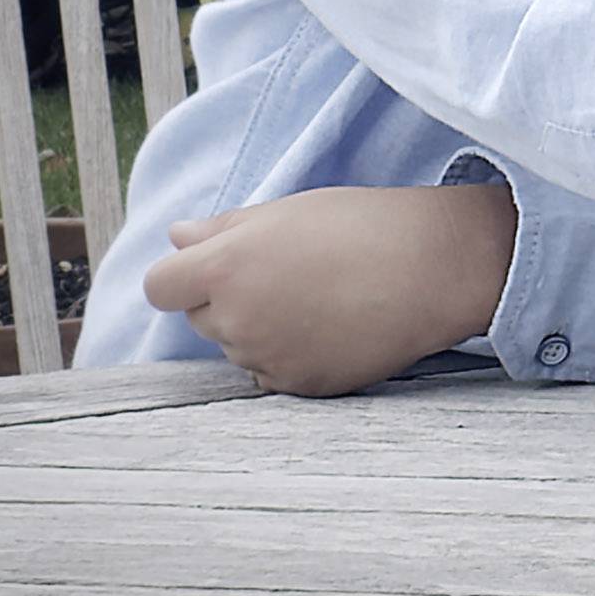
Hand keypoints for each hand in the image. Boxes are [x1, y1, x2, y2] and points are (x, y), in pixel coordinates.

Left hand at [139, 183, 516, 396]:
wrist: (434, 268)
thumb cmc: (362, 225)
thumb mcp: (287, 210)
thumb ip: (222, 228)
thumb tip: (177, 238)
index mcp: (225, 265)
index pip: (160, 286)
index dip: (181, 276)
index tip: (209, 269)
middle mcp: (237, 317)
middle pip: (200, 317)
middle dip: (227, 299)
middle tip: (286, 275)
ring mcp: (267, 356)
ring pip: (237, 347)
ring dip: (259, 328)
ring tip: (317, 299)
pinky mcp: (299, 385)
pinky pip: (270, 375)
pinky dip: (290, 354)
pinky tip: (329, 326)